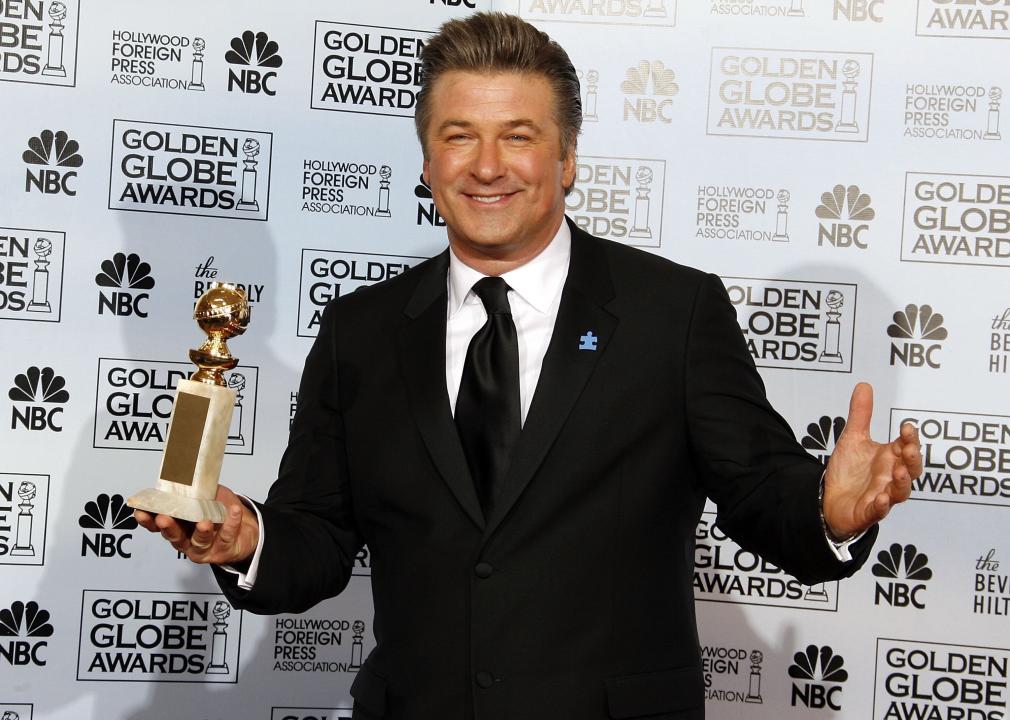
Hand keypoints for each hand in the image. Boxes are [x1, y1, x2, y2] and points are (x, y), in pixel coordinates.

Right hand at [134, 484, 258, 565]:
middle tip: (164, 519)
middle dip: (168, 527)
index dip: (148, 520)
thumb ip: (193, 488)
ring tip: (204, 522)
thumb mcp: (205, 495)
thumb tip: (184, 470)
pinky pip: (226, 536)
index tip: (141, 512)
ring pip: (199, 542)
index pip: (157, 525)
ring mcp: (203, 547)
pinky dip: (230, 524)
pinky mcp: (222, 550)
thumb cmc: (221, 510)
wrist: (246, 527)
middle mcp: (187, 539)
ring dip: (201, 532)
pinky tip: (234, 512)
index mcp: (178, 525)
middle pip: (173, 536)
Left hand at [822, 382, 921, 538]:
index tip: (907, 427)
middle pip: (911, 470)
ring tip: (899, 471)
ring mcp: (882, 495)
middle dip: (913, 460)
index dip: (910, 438)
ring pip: (900, 492)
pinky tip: (881, 499)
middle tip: (909, 449)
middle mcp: (890, 477)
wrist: (830, 499)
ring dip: (902, 483)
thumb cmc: (849, 471)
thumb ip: (861, 415)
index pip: (906, 447)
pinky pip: (879, 511)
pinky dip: (882, 506)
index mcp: (889, 458)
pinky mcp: (869, 512)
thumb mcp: (852, 439)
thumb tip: (864, 385)